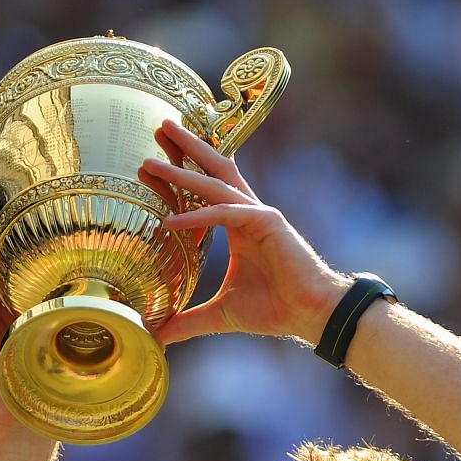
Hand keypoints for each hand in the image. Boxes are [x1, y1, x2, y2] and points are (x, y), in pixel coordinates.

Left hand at [143, 116, 348, 345]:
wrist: (311, 315)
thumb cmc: (274, 309)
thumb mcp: (220, 314)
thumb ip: (188, 321)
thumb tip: (158, 335)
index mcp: (238, 223)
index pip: (206, 188)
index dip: (181, 170)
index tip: (151, 160)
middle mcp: (247, 211)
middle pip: (212, 168)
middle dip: (185, 147)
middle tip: (158, 125)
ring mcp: (258, 213)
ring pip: (213, 184)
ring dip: (181, 170)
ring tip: (149, 161)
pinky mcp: (267, 223)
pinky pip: (224, 214)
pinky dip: (197, 217)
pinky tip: (169, 221)